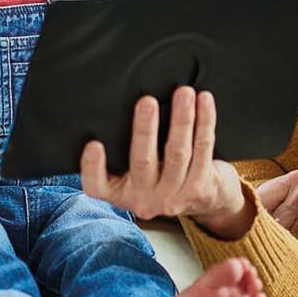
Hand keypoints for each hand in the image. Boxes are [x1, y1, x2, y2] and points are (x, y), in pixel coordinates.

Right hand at [80, 87, 253, 237]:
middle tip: (147, 101)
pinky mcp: (199, 188)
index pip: (97, 186)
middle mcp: (144, 199)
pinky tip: (204, 101)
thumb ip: (122, 152)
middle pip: (143, 162)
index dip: (92, 167)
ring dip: (181, 120)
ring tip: (183, 94)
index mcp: (119, 193)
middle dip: (145, 129)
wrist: (202, 202)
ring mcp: (173, 197)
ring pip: (177, 153)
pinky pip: (203, 148)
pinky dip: (205, 122)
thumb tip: (118, 104)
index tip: (93, 144)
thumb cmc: (158, 174)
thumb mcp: (132, 174)